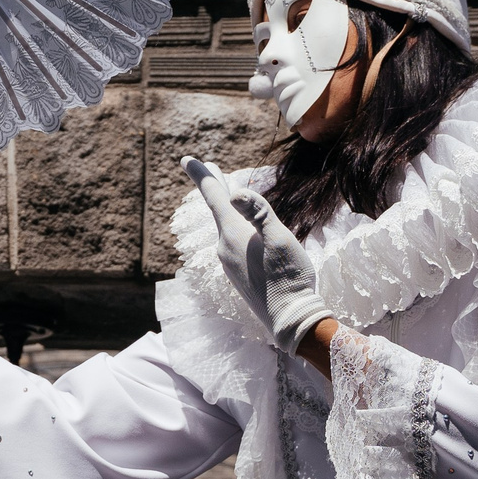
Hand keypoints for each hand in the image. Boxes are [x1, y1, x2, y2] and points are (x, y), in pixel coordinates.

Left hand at [183, 157, 331, 354]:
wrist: (290, 320)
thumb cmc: (289, 277)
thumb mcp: (280, 239)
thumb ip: (260, 213)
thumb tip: (235, 193)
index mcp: (233, 234)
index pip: (213, 196)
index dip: (201, 175)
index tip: (186, 158)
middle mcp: (224, 247)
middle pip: (218, 209)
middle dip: (213, 186)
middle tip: (206, 167)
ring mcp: (229, 263)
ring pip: (226, 226)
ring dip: (226, 208)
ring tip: (229, 194)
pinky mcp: (238, 274)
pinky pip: (232, 241)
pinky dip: (235, 226)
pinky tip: (245, 230)